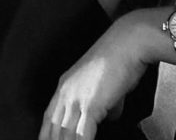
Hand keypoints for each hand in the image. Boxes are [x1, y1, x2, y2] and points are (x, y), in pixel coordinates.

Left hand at [39, 15, 148, 139]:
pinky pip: (82, 136)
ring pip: (65, 134)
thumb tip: (110, 116)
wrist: (128, 44)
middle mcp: (66, 92)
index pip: (49, 118)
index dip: (46, 135)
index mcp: (65, 86)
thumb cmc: (120, 60)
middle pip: (53, 129)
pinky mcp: (90, 105)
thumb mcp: (106, 85)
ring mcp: (76, 98)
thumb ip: (104, 104)